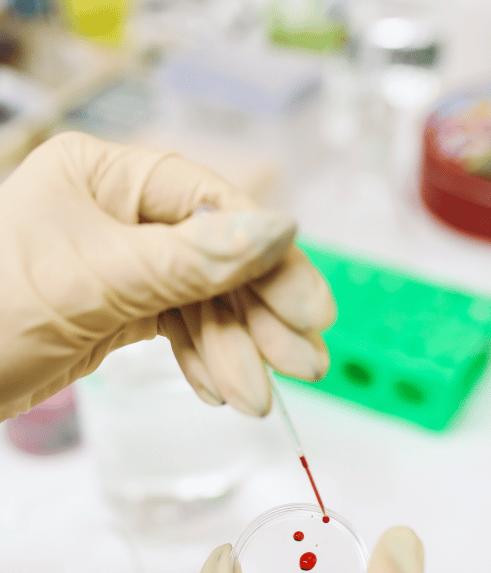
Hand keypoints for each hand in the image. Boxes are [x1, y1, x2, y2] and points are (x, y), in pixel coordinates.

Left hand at [0, 132, 334, 421]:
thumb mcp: (98, 280)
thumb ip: (192, 259)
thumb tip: (278, 231)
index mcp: (105, 174)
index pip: (210, 204)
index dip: (267, 256)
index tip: (309, 304)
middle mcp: (118, 211)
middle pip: (214, 255)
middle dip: (258, 314)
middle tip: (304, 361)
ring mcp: (121, 261)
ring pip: (201, 300)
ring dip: (234, 350)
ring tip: (258, 399)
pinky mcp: (117, 307)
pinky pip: (177, 326)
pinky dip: (201, 358)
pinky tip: (222, 388)